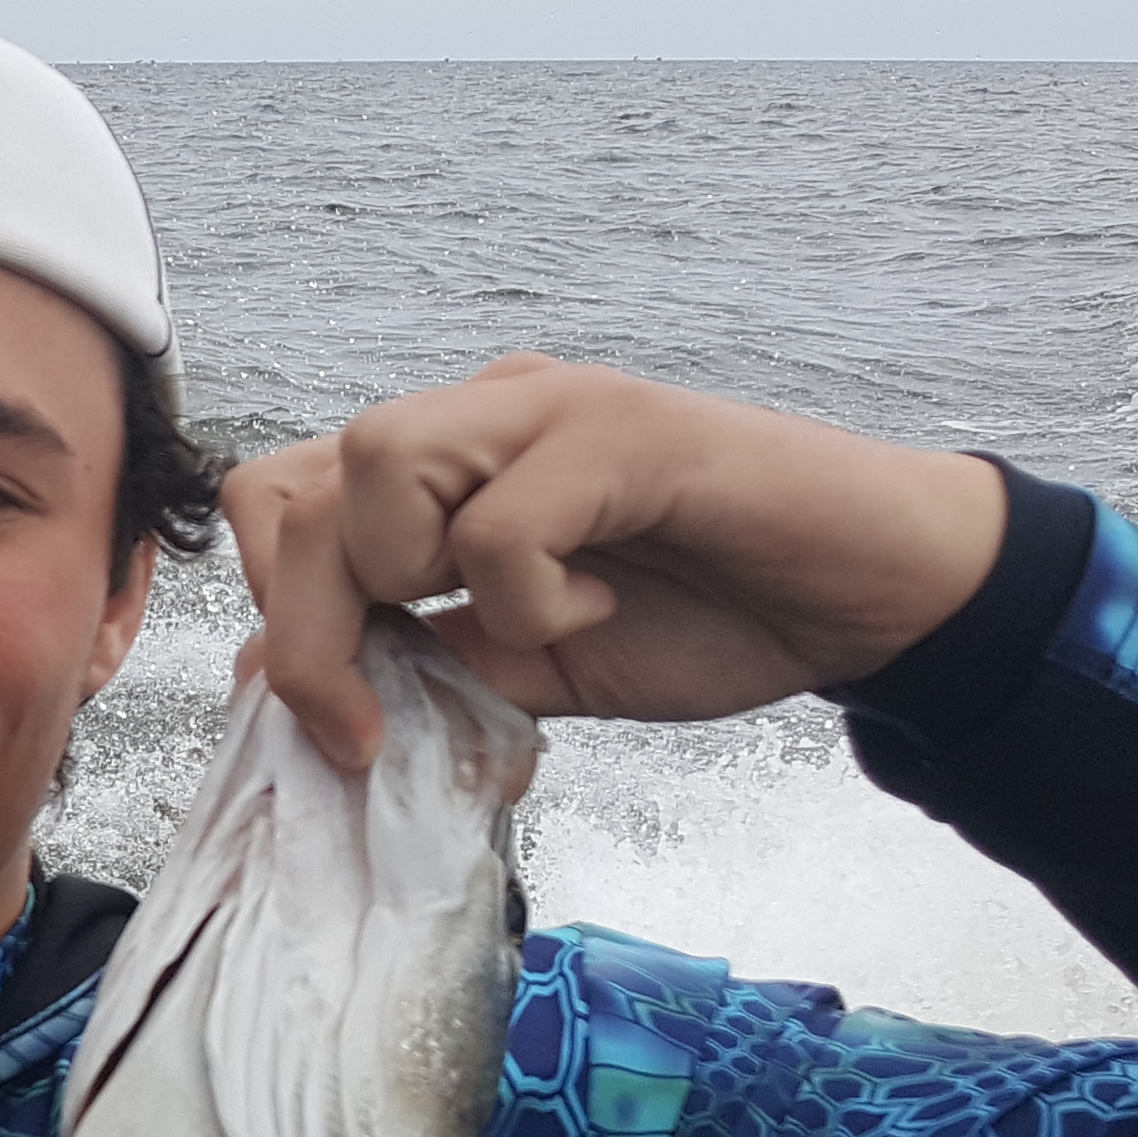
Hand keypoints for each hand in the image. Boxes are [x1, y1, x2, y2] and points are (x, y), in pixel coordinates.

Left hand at [231, 356, 1004, 767]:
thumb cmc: (706, 618)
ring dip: (415, 582)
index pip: (276, 502)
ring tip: (519, 625)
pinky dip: (532, 599)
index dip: (276, 614)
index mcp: (444, 466)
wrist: (861, 598)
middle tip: (375, 727)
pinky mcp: (622, 430)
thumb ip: (421, 669)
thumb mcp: (528, 673)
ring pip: (376, 465)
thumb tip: (287, 689)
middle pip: (299, 492)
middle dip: (312, 633)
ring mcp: (547, 409)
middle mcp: (478, 414)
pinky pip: (501, 520)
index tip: (336, 724)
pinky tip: (600, 604)